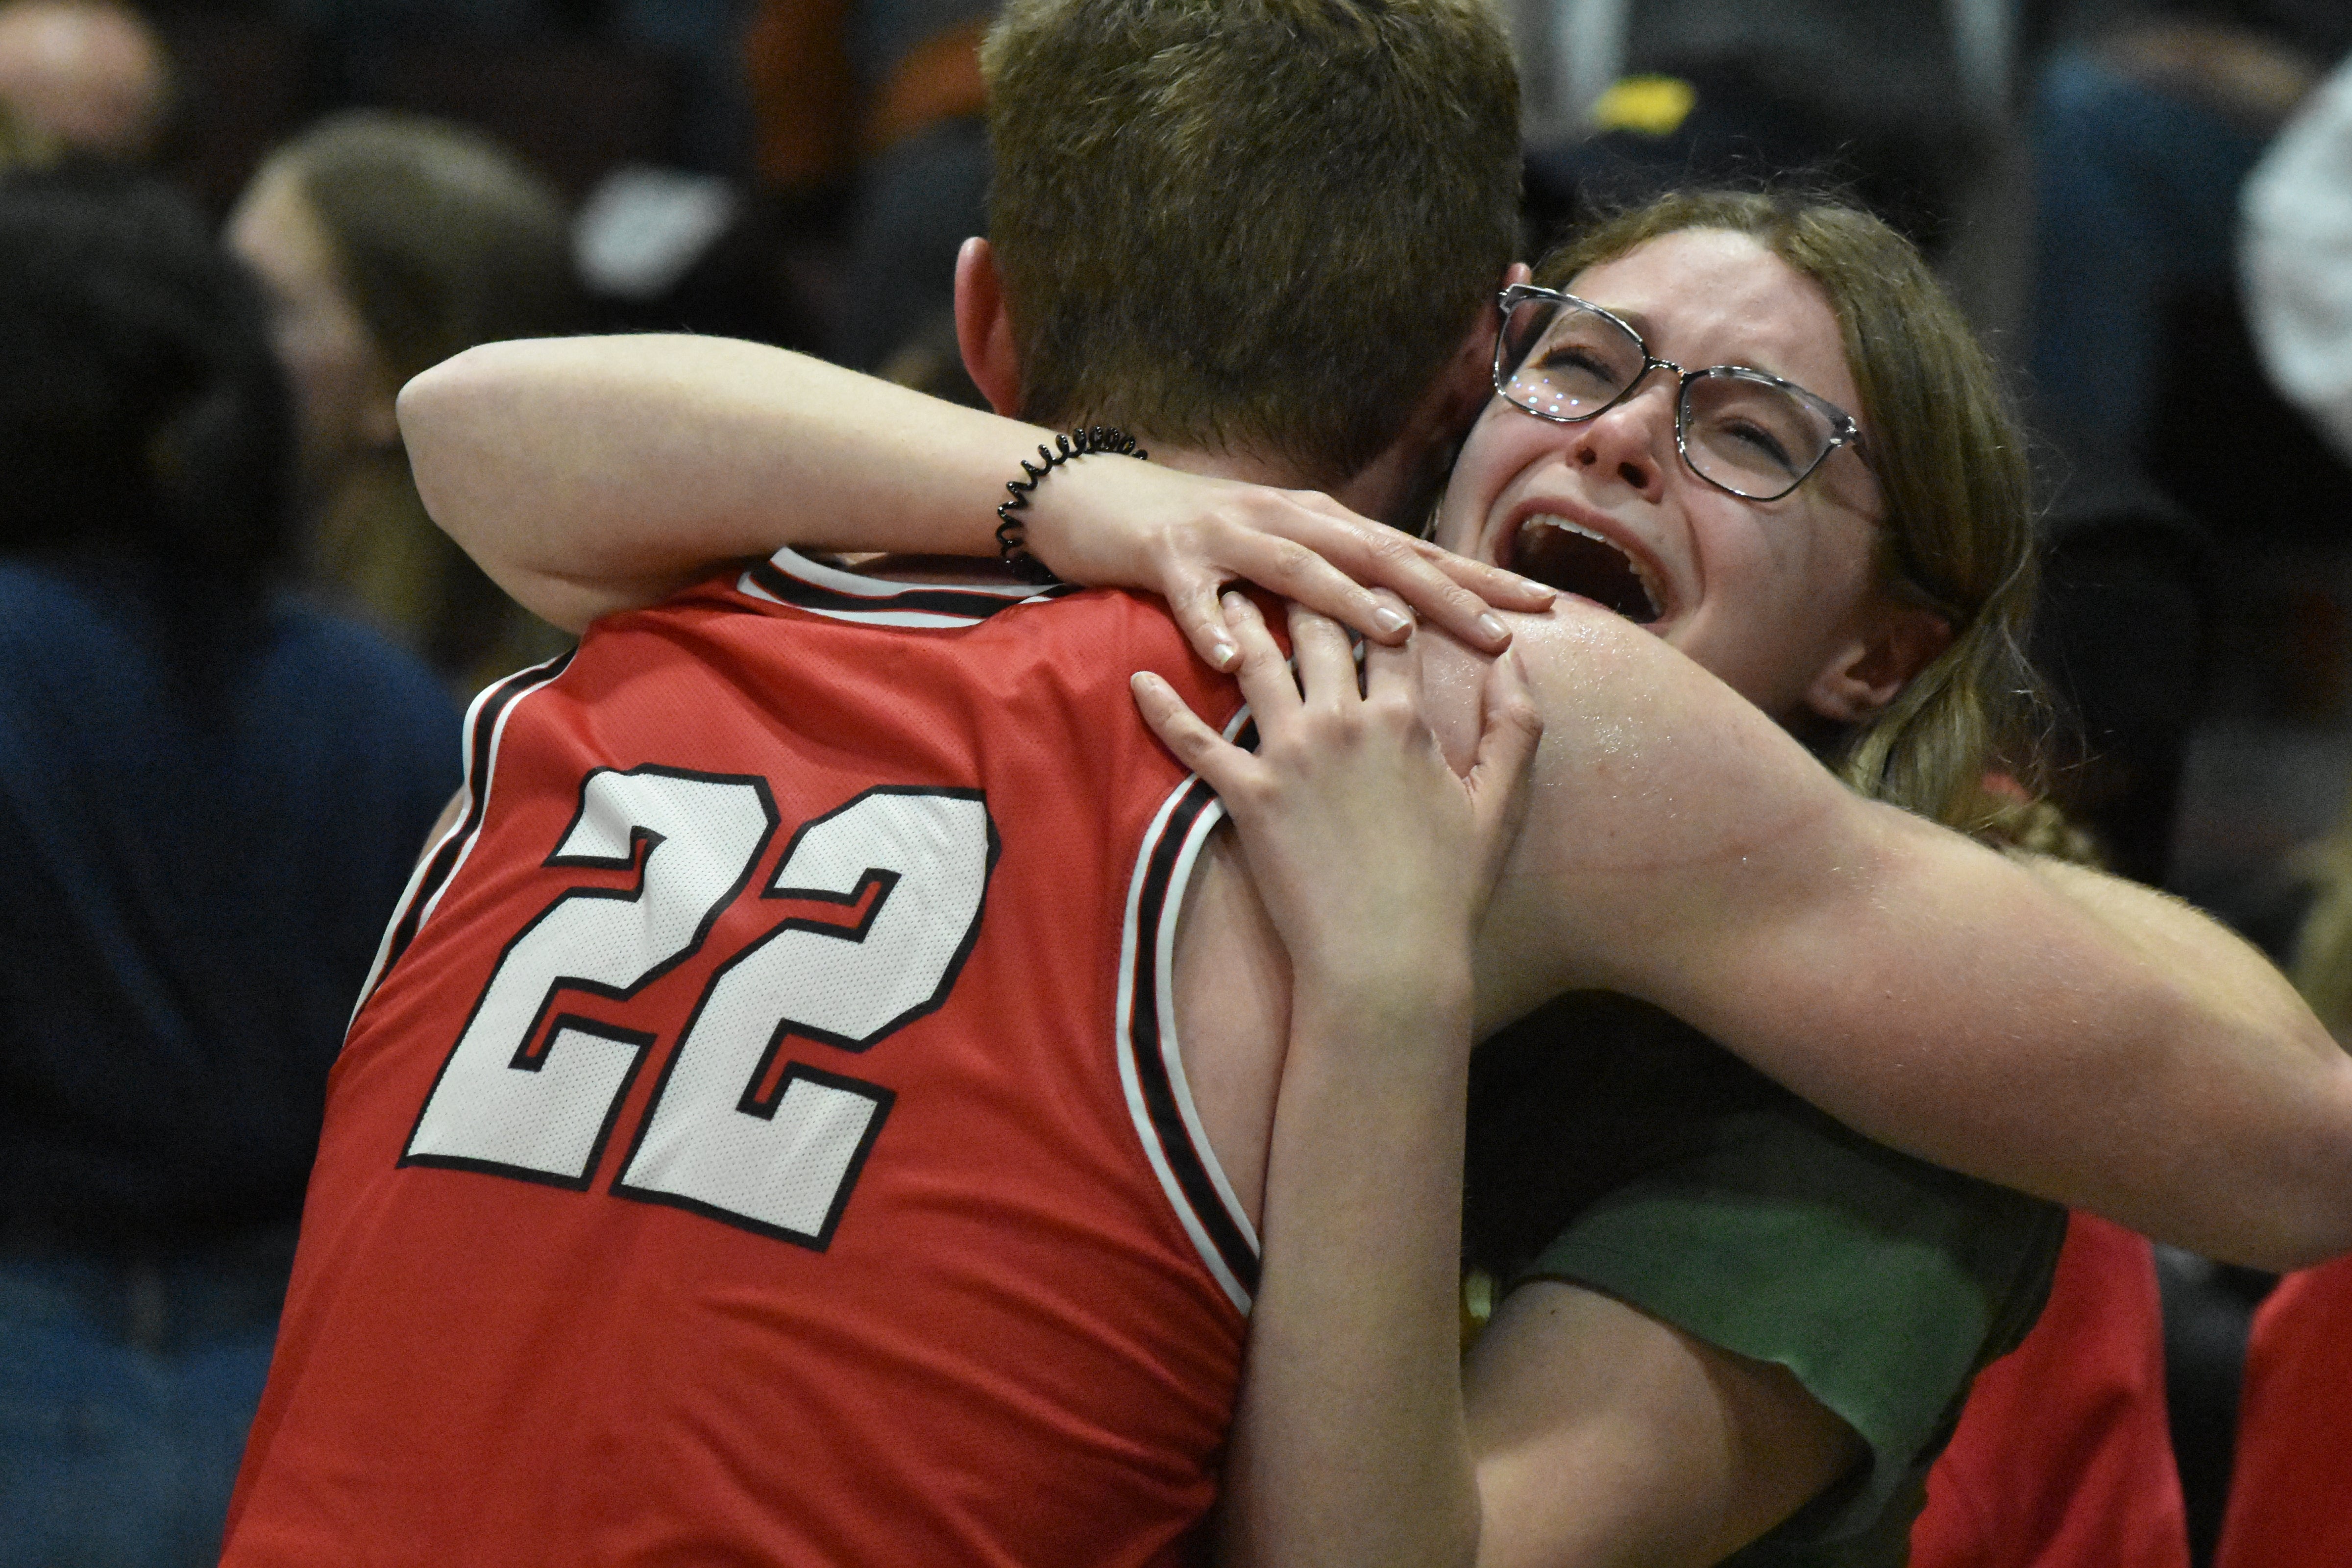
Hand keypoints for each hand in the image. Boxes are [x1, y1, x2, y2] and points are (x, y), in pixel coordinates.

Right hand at [1028, 454, 1553, 670]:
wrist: (1096, 495)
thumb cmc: (1198, 539)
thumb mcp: (1277, 555)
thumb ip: (1335, 581)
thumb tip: (1406, 619)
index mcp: (1323, 525)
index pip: (1415, 553)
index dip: (1478, 579)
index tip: (1542, 607)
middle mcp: (1289, 520)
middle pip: (1377, 556)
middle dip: (1442, 594)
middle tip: (1499, 633)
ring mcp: (1228, 533)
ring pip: (1296, 567)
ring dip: (1344, 600)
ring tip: (1393, 634)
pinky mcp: (1167, 554)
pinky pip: (1190, 595)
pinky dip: (1209, 623)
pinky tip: (1228, 659)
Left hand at [1131, 593, 1541, 993]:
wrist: (1388, 962)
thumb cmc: (1446, 889)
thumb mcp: (1500, 802)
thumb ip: (1516, 725)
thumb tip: (1518, 659)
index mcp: (1404, 718)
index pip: (1388, 630)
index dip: (1375, 591)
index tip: (1357, 563)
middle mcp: (1344, 720)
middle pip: (1316, 630)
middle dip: (1298, 585)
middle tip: (1273, 553)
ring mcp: (1291, 755)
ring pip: (1257, 663)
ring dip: (1235, 620)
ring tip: (1220, 589)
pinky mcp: (1247, 796)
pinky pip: (1195, 741)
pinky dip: (1163, 708)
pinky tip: (1139, 679)